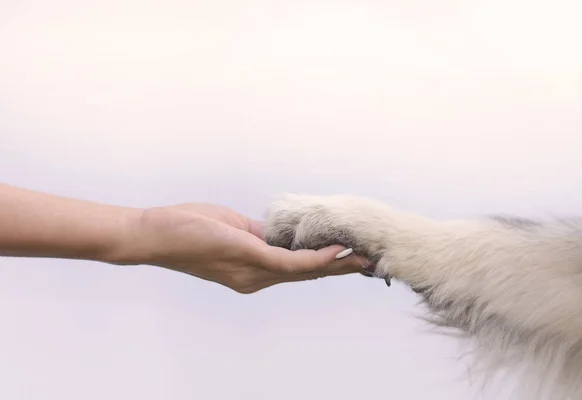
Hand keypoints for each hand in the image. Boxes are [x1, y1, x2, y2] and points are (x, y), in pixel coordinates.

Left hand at [131, 203, 366, 292]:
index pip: (295, 271)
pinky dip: (316, 258)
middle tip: (369, 262)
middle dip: (339, 269)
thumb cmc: (188, 228)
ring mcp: (253, 273)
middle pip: (306, 275)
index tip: (349, 257)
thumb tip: (281, 231)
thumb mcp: (231, 230)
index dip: (324, 266)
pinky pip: (291, 263)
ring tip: (363, 258)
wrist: (155, 234)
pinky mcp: (250, 259)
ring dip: (337, 264)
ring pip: (305, 272)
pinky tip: (337, 251)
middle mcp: (256, 280)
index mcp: (251, 272)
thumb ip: (259, 235)